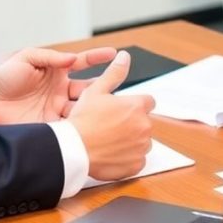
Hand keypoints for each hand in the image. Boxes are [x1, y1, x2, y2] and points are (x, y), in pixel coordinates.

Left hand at [0, 46, 117, 125]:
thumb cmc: (5, 77)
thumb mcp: (26, 59)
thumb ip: (50, 57)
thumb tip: (72, 59)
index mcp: (56, 72)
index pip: (83, 63)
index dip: (98, 58)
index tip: (116, 55)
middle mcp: (60, 91)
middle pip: (90, 89)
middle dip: (106, 87)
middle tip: (122, 86)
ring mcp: (57, 109)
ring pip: (84, 109)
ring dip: (97, 109)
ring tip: (112, 109)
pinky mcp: (51, 125)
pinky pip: (70, 127)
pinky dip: (81, 128)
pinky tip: (93, 128)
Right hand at [68, 50, 155, 179]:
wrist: (74, 149)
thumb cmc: (83, 120)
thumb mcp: (96, 91)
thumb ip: (114, 73)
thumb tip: (124, 57)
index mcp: (137, 106)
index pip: (147, 101)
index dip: (134, 105)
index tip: (122, 110)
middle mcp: (144, 126)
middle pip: (144, 122)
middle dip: (131, 123)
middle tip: (110, 126)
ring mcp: (141, 147)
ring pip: (141, 141)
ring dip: (131, 141)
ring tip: (109, 140)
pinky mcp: (136, 165)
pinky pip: (137, 160)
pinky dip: (128, 158)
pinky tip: (112, 154)